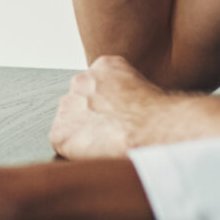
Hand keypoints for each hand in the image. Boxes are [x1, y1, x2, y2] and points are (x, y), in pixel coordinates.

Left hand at [50, 55, 186, 157]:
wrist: (153, 129)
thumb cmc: (159, 114)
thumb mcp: (144, 85)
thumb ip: (124, 88)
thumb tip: (124, 104)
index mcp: (103, 66)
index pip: (94, 85)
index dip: (105, 105)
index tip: (116, 116)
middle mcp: (80, 81)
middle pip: (79, 102)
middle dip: (91, 117)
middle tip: (111, 132)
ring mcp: (68, 107)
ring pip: (69, 122)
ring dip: (83, 134)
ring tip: (107, 143)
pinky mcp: (60, 133)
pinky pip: (62, 144)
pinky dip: (76, 151)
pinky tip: (97, 153)